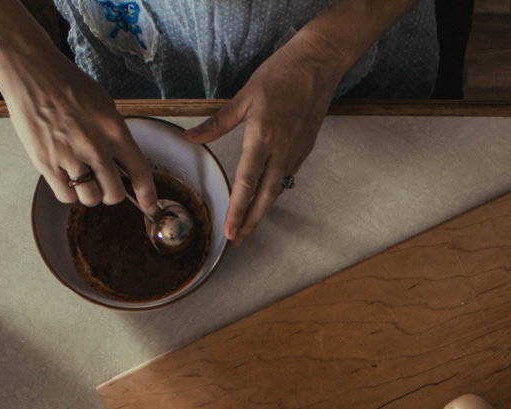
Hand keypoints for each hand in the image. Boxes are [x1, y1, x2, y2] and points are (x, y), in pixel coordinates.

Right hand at [0, 33, 157, 214]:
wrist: (33, 74)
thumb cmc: (69, 86)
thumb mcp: (104, 106)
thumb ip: (116, 136)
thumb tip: (125, 165)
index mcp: (114, 130)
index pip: (139, 171)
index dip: (147, 194)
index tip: (150, 206)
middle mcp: (95, 146)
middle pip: (114, 194)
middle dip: (112, 193)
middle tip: (104, 184)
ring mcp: (69, 156)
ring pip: (90, 199)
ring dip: (89, 194)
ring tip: (82, 178)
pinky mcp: (46, 162)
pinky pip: (66, 195)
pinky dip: (69, 192)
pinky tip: (67, 177)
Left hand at [184, 31, 343, 245]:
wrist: (318, 64)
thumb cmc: (281, 75)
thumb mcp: (244, 97)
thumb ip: (217, 123)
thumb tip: (192, 138)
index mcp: (262, 138)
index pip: (246, 184)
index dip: (237, 211)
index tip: (229, 231)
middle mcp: (281, 150)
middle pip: (265, 197)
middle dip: (250, 222)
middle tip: (238, 241)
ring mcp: (296, 151)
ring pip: (278, 189)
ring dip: (263, 210)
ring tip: (248, 225)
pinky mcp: (305, 148)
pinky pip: (287, 175)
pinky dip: (274, 190)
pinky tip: (265, 196)